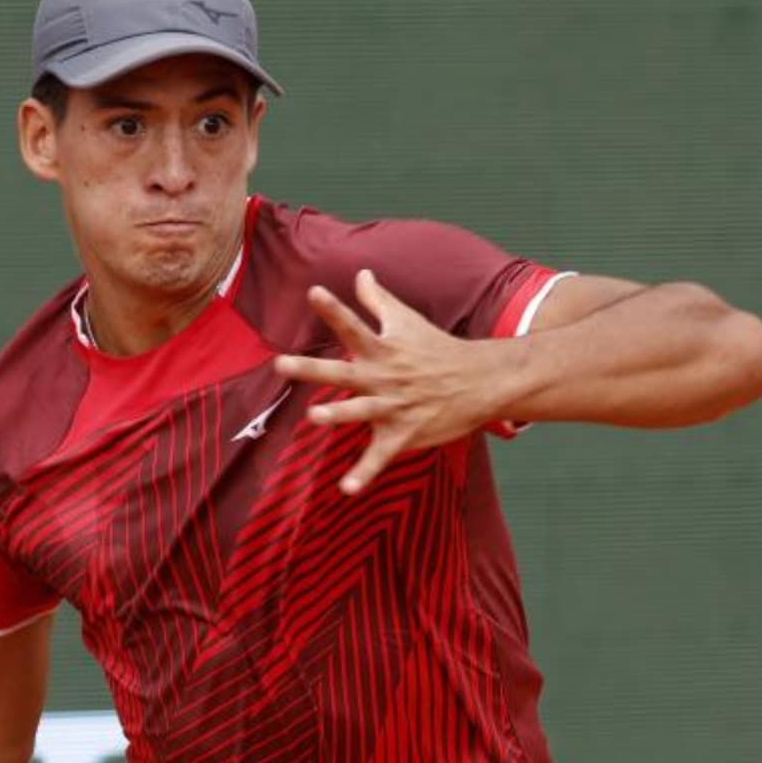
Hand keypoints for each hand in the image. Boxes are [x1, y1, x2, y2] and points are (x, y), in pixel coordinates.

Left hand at [272, 270, 505, 494]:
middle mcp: (384, 377)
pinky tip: (346, 490)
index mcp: (382, 349)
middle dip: (312, 369)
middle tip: (281, 364)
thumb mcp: (408, 321)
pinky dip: (364, 473)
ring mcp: (393, 407)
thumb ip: (378, 300)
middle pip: (343, 372)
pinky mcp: (403, 434)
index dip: (333, 309)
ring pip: (361, 411)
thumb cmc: (438, 349)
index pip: (353, 326)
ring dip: (339, 414)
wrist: (480, 382)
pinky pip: (380, 456)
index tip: (313, 292)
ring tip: (315, 417)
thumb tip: (360, 272)